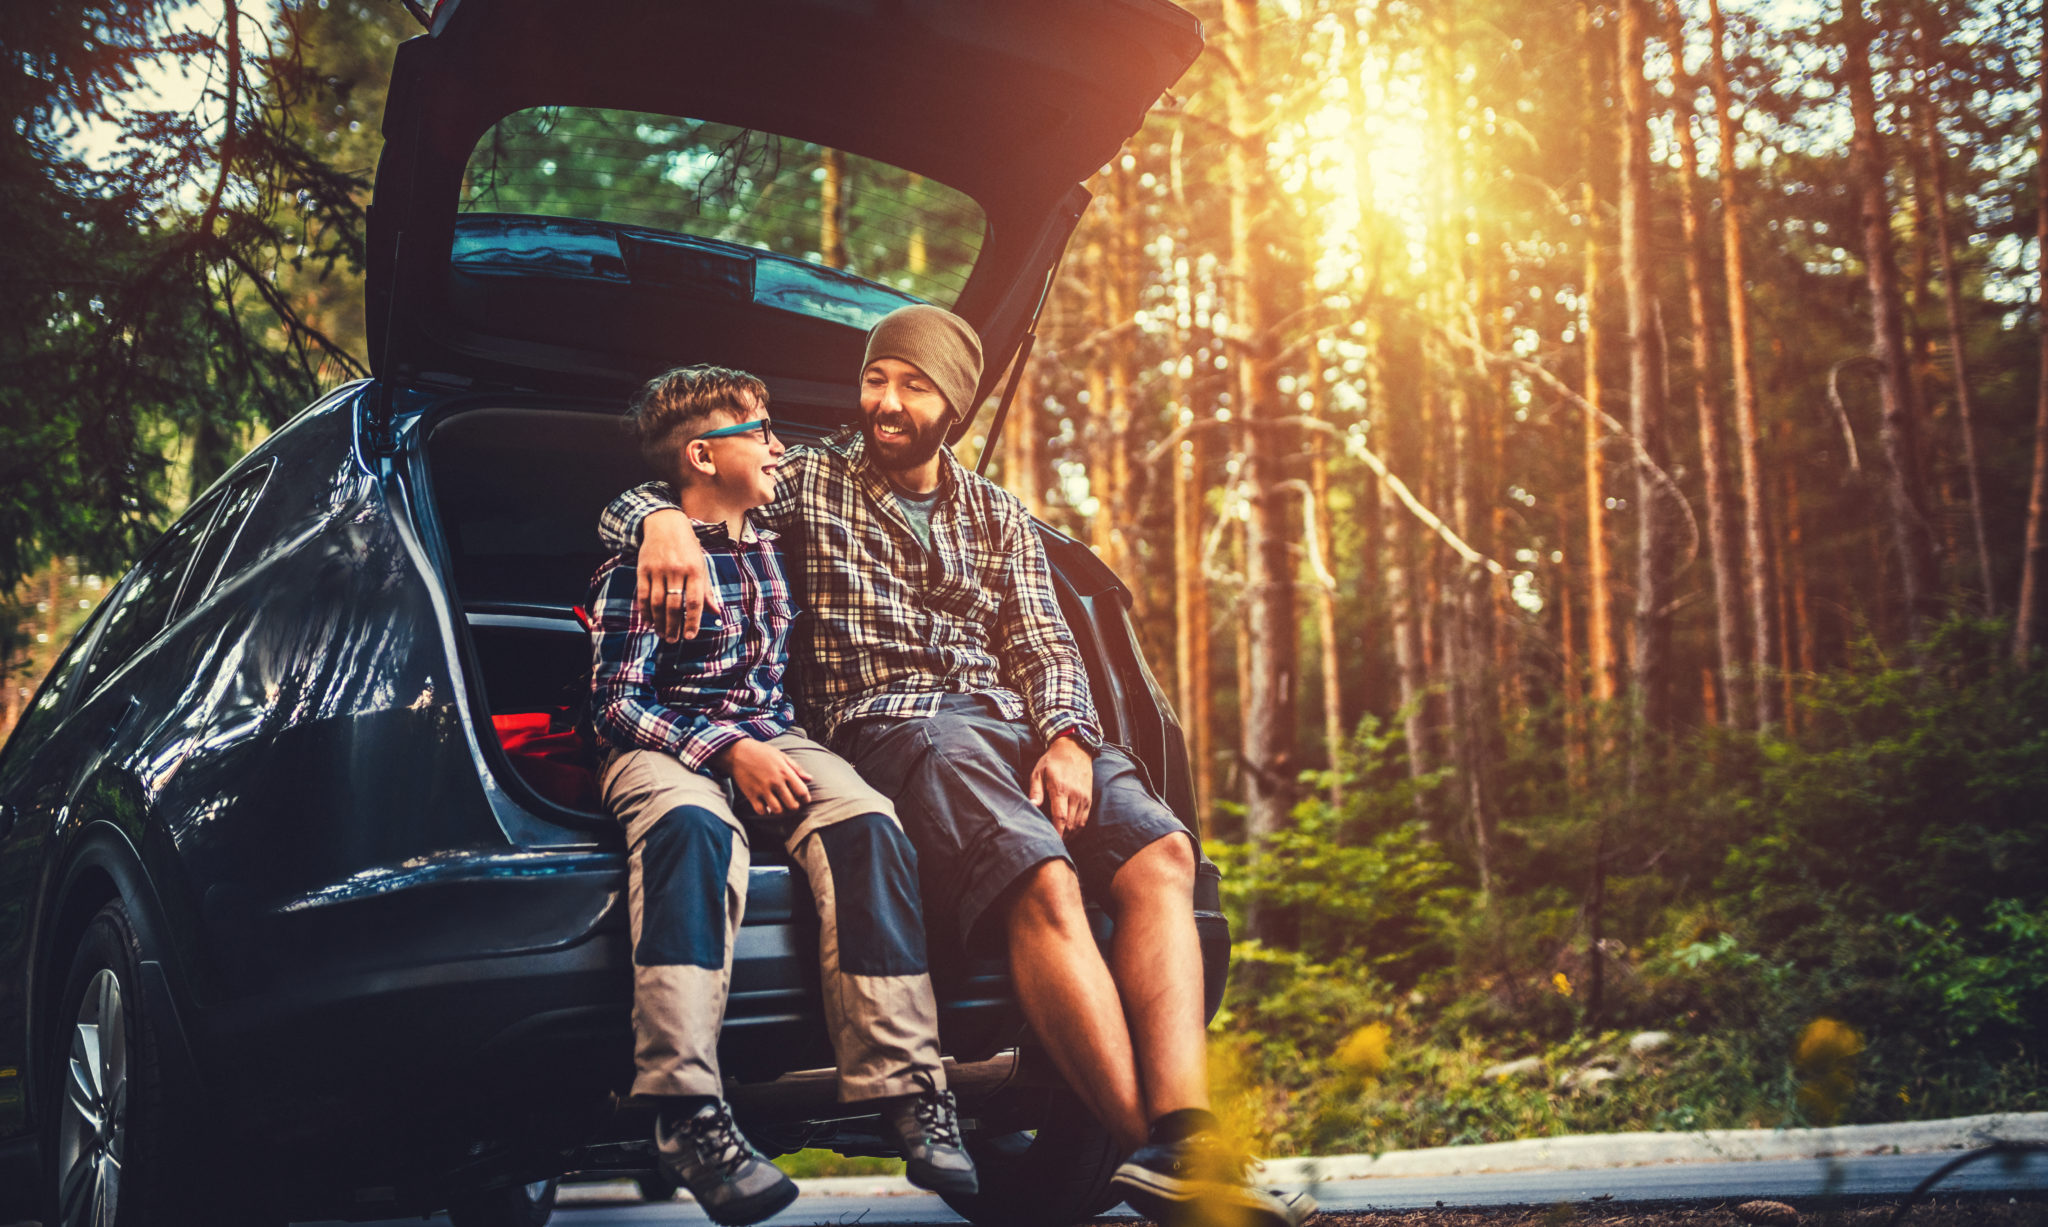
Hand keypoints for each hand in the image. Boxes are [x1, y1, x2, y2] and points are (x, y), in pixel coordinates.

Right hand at [635, 509, 719, 640]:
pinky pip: (642, 594)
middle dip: (674, 625)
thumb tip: (716, 612)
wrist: (665, 524)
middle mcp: (677, 570)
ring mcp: (658, 569)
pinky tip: (649, 622)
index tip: (690, 636)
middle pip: (674, 605)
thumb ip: (706, 590)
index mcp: (695, 570)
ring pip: (657, 602)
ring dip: (660, 621)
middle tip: (673, 640)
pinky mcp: (643, 568)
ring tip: (662, 634)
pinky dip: (645, 611)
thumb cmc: (688, 548)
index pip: (695, 601)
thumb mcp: (701, 565)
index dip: (692, 621)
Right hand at [718, 739, 813, 814]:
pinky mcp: (751, 795)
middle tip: (792, 804)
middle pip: (792, 805)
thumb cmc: (762, 752)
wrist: (737, 752)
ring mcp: (762, 790)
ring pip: (778, 811)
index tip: (804, 799)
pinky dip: (766, 812)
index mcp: (785, 772)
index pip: (802, 792)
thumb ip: (796, 768)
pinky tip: (767, 806)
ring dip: (781, 811)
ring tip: (781, 806)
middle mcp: (775, 782)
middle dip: (795, 807)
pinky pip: (761, 811)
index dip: (806, 799)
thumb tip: (809, 779)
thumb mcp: (781, 756)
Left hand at [1028, 735, 1093, 836]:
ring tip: (1059, 841)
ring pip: (1079, 824)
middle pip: (1071, 824)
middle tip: (1051, 845)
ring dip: (1070, 835)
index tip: (1051, 843)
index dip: (1057, 833)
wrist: (1075, 749)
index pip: (1061, 817)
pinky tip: (1069, 832)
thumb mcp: (1038, 771)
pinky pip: (1085, 819)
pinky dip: (1077, 829)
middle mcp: (1075, 795)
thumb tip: (1032, 806)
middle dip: (1062, 837)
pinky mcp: (1089, 799)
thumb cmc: (1052, 761)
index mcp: (1061, 789)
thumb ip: (1035, 790)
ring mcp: (1084, 797)